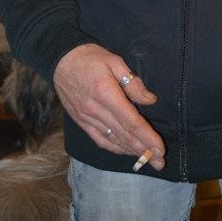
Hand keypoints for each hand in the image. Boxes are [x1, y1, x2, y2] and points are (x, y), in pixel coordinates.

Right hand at [53, 43, 165, 170]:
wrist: (61, 59)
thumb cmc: (91, 57)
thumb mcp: (115, 61)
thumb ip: (133, 82)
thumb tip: (150, 100)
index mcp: (106, 94)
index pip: (131, 121)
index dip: (147, 137)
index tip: (160, 149)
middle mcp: (96, 110)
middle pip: (124, 135)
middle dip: (144, 150)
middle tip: (160, 163)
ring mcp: (86, 118)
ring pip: (112, 140)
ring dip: (131, 152)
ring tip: (147, 160)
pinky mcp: (80, 121)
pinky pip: (99, 139)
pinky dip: (114, 147)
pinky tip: (125, 151)